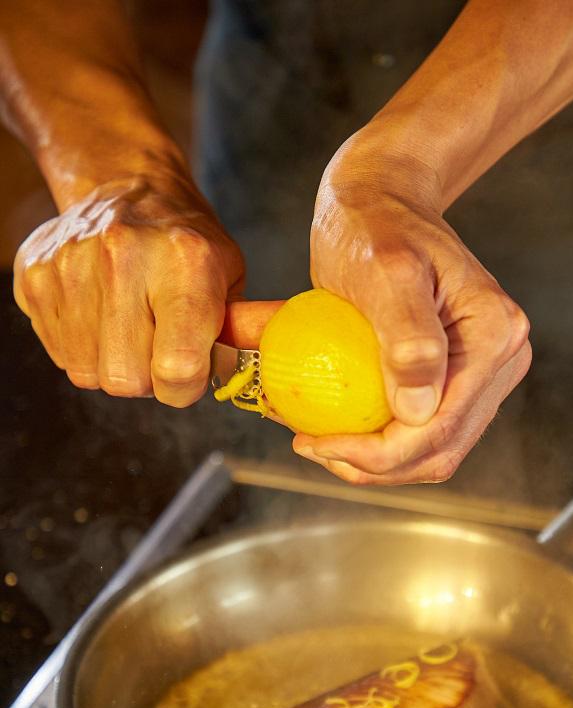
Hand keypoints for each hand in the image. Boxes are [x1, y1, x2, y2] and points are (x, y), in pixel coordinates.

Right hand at [13, 173, 243, 405]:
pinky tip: (101, 315)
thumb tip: (270, 365)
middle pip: (127, 380)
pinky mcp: (34, 275)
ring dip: (113, 363)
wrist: (130, 188)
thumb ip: (242, 332)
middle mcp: (123, 259)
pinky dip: (84, 348)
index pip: (177, 368)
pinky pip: (61, 355)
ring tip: (130, 326)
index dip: (185, 386)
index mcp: (185, 262)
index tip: (189, 372)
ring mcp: (71, 265)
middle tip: (158, 344)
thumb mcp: (231, 278)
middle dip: (147, 378)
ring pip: (88, 374)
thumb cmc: (186, 245)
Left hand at [296, 128, 530, 484]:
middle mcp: (504, 360)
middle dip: (375, 466)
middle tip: (311, 449)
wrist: (383, 197)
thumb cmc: (375, 223)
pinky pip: (425, 430)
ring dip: (378, 463)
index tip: (314, 443)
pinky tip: (341, 431)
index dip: (377, 454)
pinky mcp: (461, 377)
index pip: (438, 427)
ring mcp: (486, 373)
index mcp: (496, 337)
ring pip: (435, 450)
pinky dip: (384, 442)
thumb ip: (407, 339)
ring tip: (322, 446)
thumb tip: (419, 412)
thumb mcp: (384, 270)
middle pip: (440, 450)